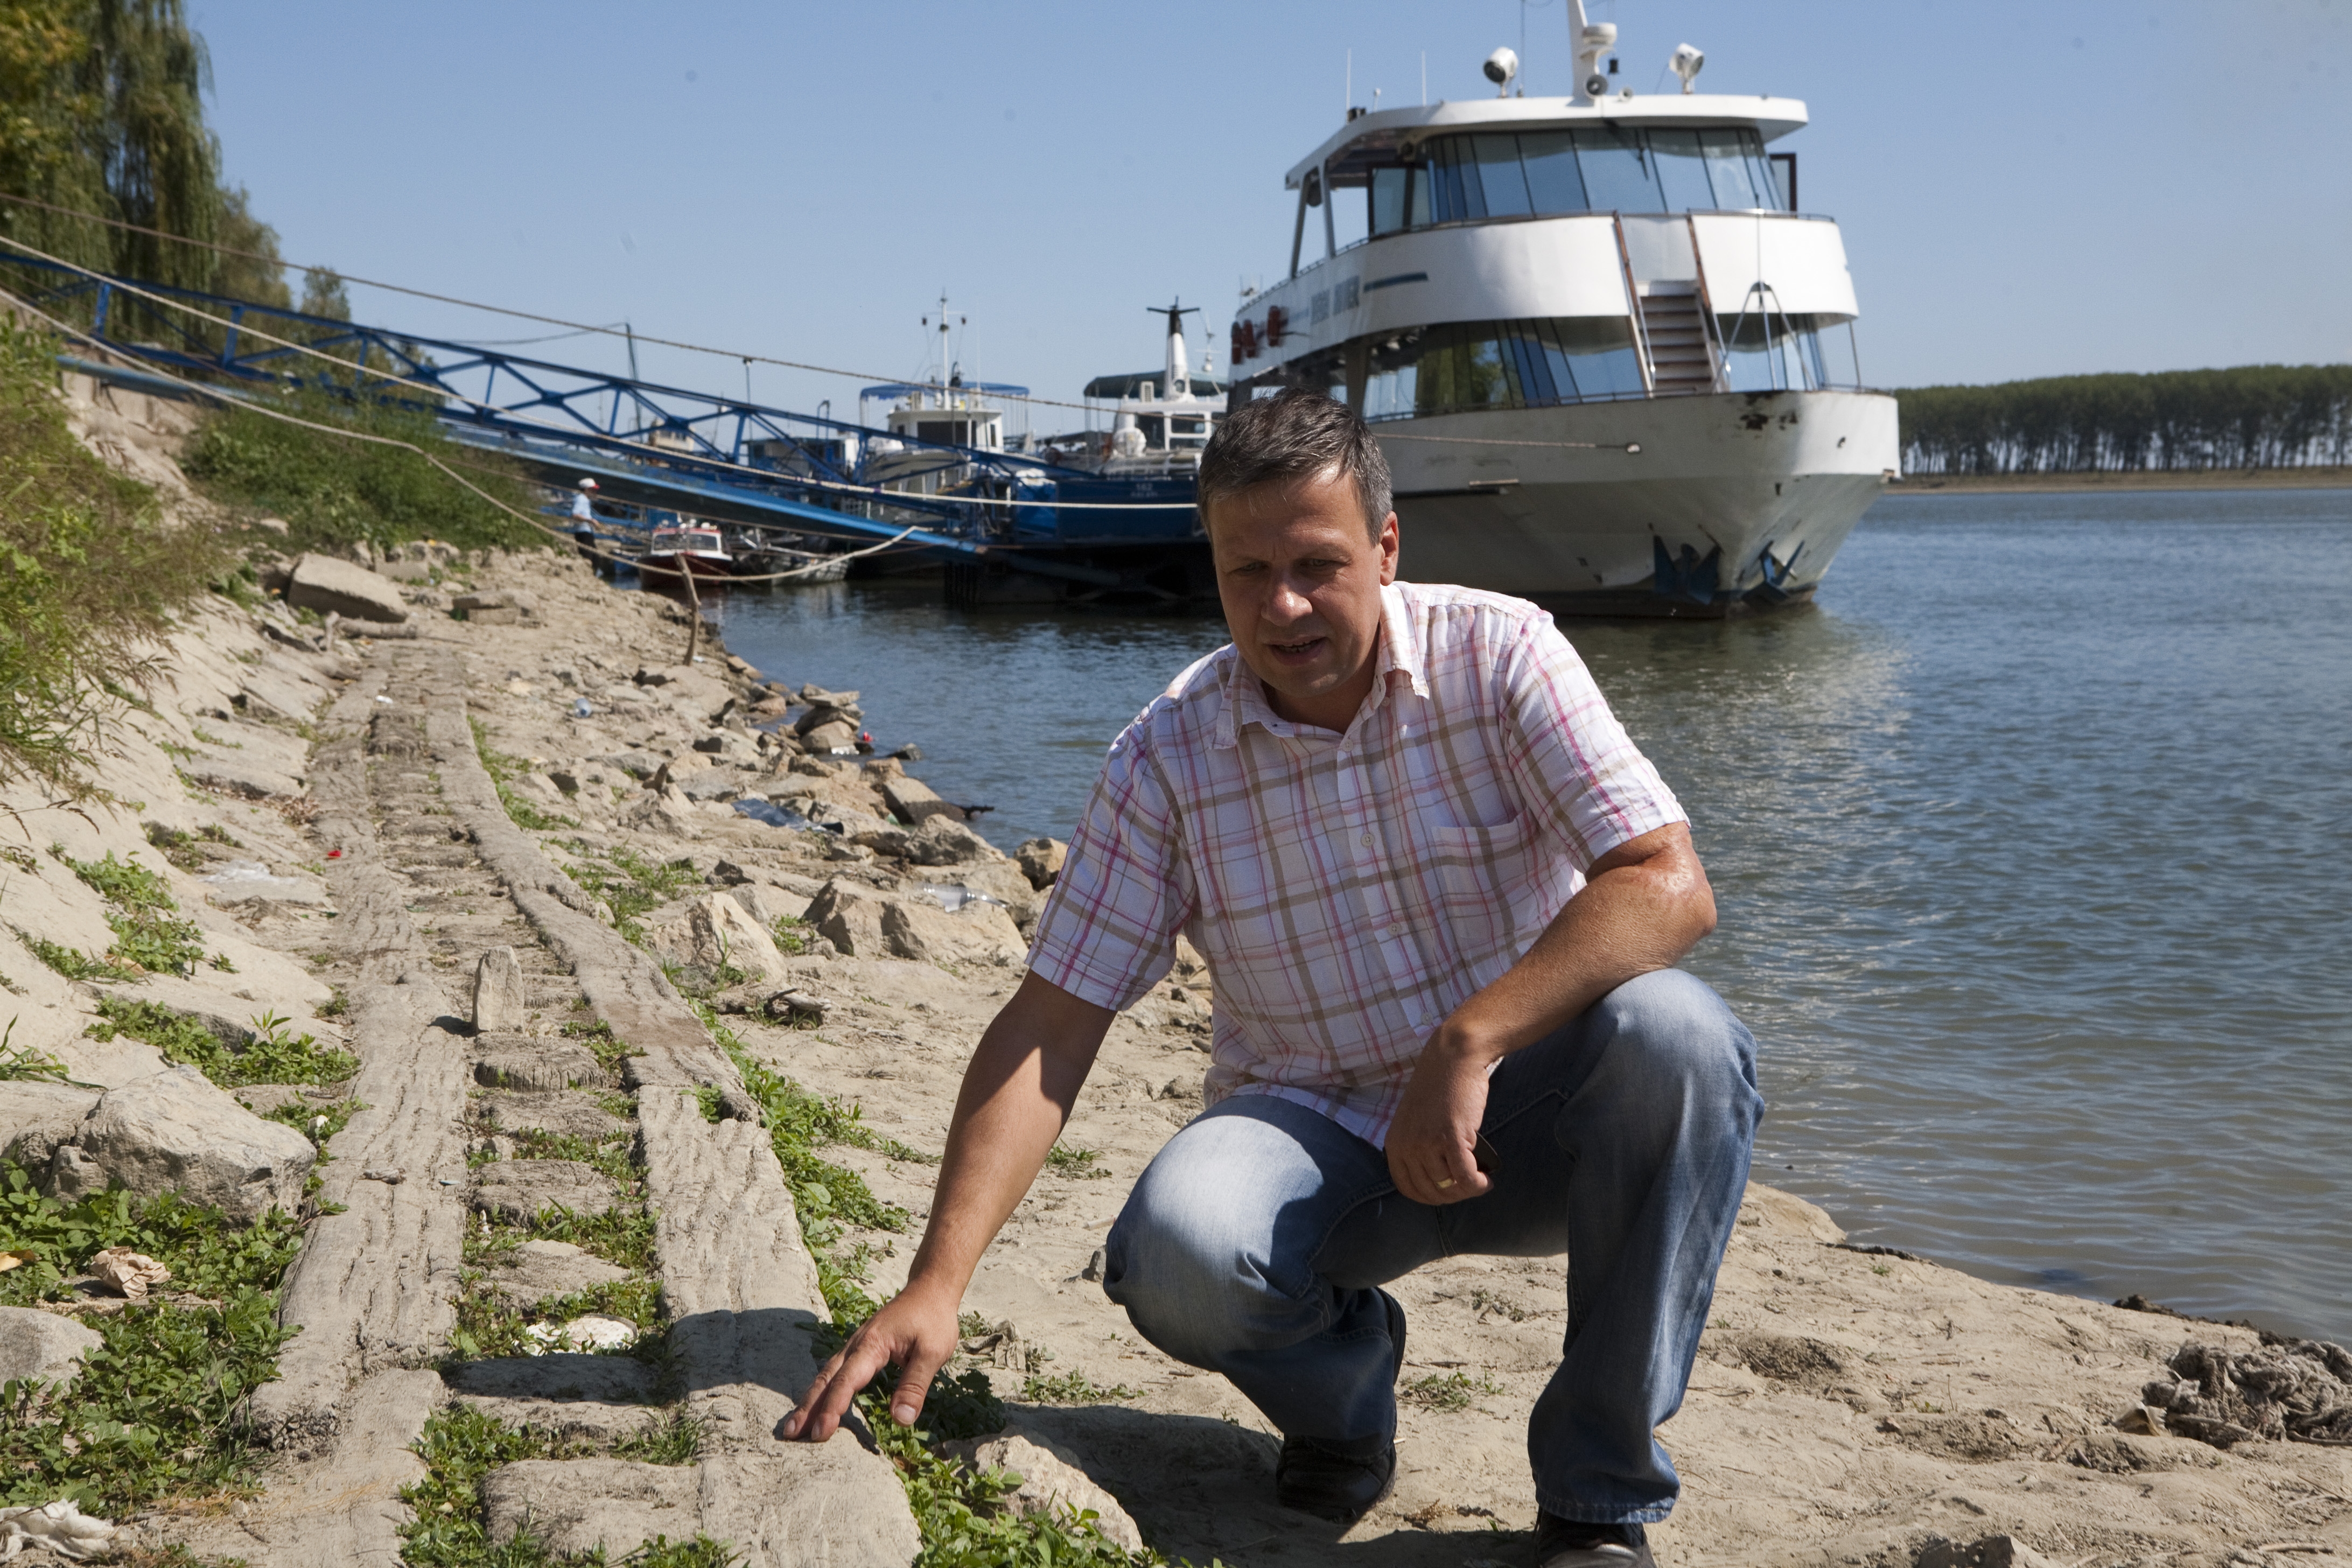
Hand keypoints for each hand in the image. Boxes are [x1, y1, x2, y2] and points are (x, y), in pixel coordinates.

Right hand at [780, 1282, 958, 1441]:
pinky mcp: (859, 1348)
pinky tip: (814, 1404)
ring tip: (793, 1427)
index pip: (847, 1380)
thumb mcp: (933, 1352)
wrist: (930, 1289)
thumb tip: (901, 1420)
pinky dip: (821, 1389)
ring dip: (809, 1400)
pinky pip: (834, 1371)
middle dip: (808, 1407)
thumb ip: (915, 1385)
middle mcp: (857, 1344)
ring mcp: (855, 1345)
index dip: (833, 1407)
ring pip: (826, 1374)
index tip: (820, 1432)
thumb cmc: (934, 1319)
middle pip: (826, 1378)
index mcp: (872, 1344)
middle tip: (791, 1434)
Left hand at [1383, 1032, 1492, 1205]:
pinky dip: (1478, 1185)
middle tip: (1469, 1187)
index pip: (1408, 1188)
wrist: (1453, 1057)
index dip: (1431, 1197)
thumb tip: (1439, 1179)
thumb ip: (1419, 1146)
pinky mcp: (1450, 1138)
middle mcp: (1407, 1146)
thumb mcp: (1416, 1120)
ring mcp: (1427, 1143)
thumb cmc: (1441, 1087)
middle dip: (1453, 1196)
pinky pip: (1465, 1177)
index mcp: (1395, 1143)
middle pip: (1430, 1192)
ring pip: (1449, 1187)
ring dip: (1468, 1190)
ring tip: (1480, 1180)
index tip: (1448, 1193)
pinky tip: (1486, 1180)